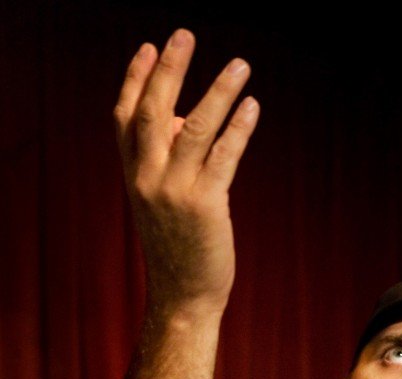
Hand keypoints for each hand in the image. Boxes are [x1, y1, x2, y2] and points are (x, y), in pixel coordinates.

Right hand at [113, 28, 258, 315]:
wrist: (183, 297)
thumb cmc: (179, 249)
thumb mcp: (162, 202)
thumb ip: (168, 161)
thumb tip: (188, 119)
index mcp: (133, 176)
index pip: (125, 116)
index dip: (135, 79)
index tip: (150, 46)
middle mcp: (147, 178)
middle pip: (154, 111)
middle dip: (170, 69)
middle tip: (186, 34)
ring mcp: (174, 191)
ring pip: (195, 128)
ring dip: (219, 91)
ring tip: (241, 65)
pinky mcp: (205, 205)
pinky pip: (224, 155)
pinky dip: (239, 128)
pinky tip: (252, 107)